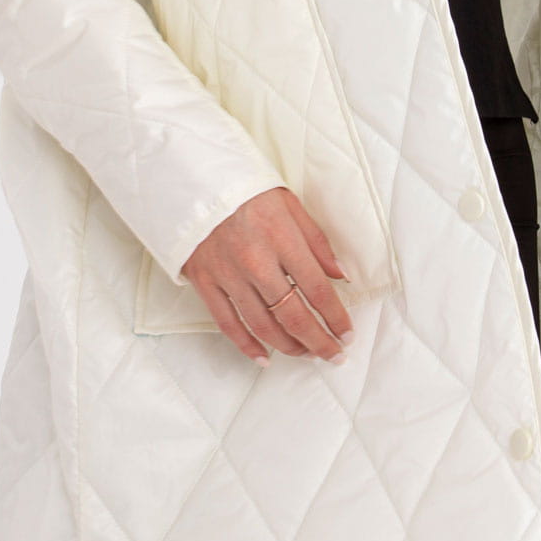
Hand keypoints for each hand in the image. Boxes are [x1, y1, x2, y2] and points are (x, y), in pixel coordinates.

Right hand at [180, 187, 354, 364]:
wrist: (192, 182)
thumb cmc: (246, 191)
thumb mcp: (289, 204)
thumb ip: (317, 242)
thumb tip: (341, 275)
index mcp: (281, 238)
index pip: (317, 289)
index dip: (336, 317)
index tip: (347, 334)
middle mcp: (255, 261)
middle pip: (293, 315)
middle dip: (319, 342)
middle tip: (334, 356)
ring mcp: (228, 274)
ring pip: (263, 325)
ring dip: (289, 346)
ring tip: (308, 354)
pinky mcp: (204, 282)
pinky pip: (227, 323)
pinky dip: (247, 345)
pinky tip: (265, 358)